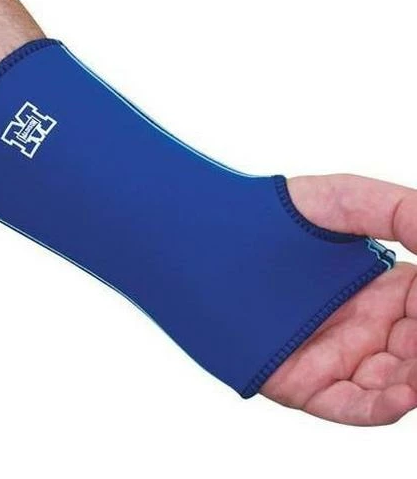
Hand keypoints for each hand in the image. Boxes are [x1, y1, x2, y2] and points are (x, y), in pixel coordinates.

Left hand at [261, 174, 416, 424]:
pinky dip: (382, 407)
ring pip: (395, 383)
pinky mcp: (305, 382)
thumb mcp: (346, 200)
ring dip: (415, 380)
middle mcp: (366, 327)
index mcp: (383, 291)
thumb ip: (402, 212)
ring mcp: (337, 357)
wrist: (212, 237)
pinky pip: (351, 405)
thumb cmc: (277, 213)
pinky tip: (404, 395)